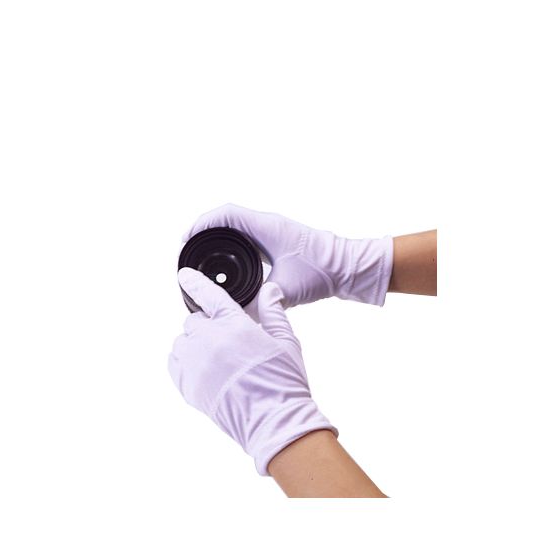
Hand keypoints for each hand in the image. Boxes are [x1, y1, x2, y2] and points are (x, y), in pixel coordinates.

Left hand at [168, 267, 335, 473]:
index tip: (183, 275)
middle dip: (207, 326)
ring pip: (182, 342)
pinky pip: (174, 364)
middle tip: (226, 343)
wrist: (274, 422)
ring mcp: (195, 364)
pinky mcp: (187, 386)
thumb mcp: (286, 341)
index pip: (209, 296)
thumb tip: (269, 289)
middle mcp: (210, 340)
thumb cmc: (284, 382)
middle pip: (194, 321)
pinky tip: (202, 371)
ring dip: (194, 345)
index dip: (194, 283)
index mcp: (235, 325)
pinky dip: (184, 363)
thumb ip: (273, 311)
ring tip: (215, 359)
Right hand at [183, 204, 392, 308]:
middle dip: (204, 230)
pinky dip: (232, 242)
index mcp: (267, 227)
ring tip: (200, 251)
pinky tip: (226, 258)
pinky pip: (247, 235)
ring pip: (236, 225)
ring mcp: (273, 230)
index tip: (186, 238)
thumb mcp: (288, 291)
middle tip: (188, 247)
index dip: (201, 224)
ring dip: (218, 235)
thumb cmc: (323, 272)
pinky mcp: (277, 239)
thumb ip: (262, 304)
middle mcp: (268, 224)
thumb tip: (239, 319)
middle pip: (226, 218)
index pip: (226, 215)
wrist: (349, 267)